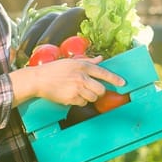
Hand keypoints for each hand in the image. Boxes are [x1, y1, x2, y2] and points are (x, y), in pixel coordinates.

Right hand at [10, 56, 125, 106]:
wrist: (39, 80)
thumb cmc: (54, 70)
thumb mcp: (71, 62)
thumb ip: (88, 61)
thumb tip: (101, 59)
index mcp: (82, 66)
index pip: (103, 73)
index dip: (114, 79)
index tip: (123, 83)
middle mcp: (81, 77)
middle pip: (101, 89)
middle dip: (100, 92)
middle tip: (94, 90)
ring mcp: (76, 89)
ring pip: (93, 97)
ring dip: (89, 96)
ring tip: (79, 91)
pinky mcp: (71, 98)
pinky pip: (83, 103)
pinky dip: (80, 101)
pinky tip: (71, 95)